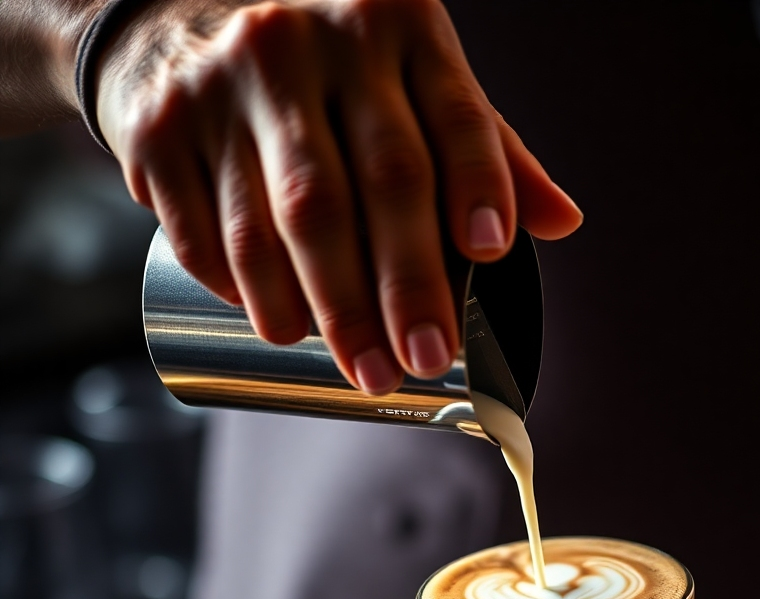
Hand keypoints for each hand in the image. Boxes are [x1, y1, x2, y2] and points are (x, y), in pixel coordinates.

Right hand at [94, 0, 581, 393]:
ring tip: (363, 369)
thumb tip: (564, 222)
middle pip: (373, 183)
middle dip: (405, 287)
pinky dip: (245, 292)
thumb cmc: (326, 71)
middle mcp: (311, 41)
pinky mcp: (161, 127)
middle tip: (426, 359)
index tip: (489, 254)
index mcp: (395, 26)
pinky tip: (281, 327)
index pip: (453, 115)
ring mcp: (228, 82)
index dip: (478, 184)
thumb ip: (486, 149)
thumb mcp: (412, 82)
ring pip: (284, 221)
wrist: (177, 20)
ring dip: (327, 312)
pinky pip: (206, 230)